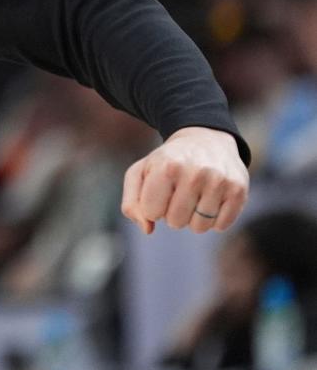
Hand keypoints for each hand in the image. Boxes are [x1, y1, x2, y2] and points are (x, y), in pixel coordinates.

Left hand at [121, 126, 248, 234]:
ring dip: (193, 217)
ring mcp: (219, 181)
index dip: (153, 206)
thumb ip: (131, 204)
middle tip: (178, 192)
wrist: (205, 140)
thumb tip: (147, 229)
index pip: (151, 212)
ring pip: (200, 227)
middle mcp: (195, 173)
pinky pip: (221, 225)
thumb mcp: (139, 174)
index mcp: (166, 167)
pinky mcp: (238, 190)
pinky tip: (211, 199)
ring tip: (194, 195)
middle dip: (173, 213)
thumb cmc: (166, 162)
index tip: (158, 191)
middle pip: (176, 222)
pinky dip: (213, 219)